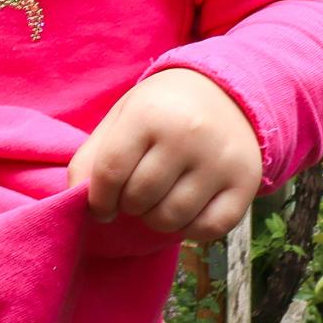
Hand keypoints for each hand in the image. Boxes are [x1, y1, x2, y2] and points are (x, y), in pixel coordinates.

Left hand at [65, 68, 260, 242]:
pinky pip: (209, 229)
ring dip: (155, 220)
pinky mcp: (245, 182)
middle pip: (139, 198)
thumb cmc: (162, 110)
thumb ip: (93, 157)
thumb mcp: (123, 118)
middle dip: (127, 206)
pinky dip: (190, 230)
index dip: (98, 199)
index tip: (100, 207)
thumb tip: (77, 199)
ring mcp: (220, 160)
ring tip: (157, 201)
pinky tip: (185, 211)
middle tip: (134, 195)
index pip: (110, 173)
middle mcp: (187, 135)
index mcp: (149, 114)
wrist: (226, 92)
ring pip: (171, 218)